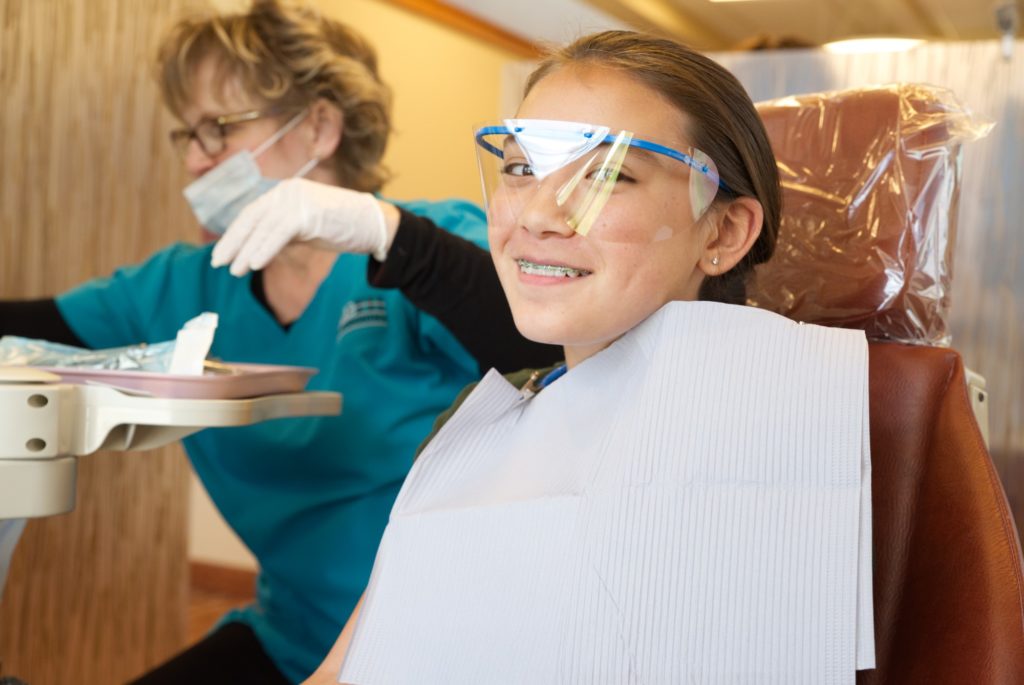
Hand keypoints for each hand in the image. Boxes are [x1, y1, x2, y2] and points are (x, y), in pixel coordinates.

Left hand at [210, 178, 398, 276]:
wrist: (375, 224)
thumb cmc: (343, 227)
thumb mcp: (306, 228)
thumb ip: (282, 233)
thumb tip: (256, 250)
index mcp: (286, 192)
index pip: (253, 213)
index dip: (235, 234)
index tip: (222, 254)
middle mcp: (288, 190)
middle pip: (252, 217)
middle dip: (233, 242)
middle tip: (218, 262)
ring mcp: (298, 199)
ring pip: (263, 226)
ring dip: (246, 250)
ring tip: (234, 270)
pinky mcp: (308, 211)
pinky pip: (279, 232)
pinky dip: (264, 248)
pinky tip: (254, 265)